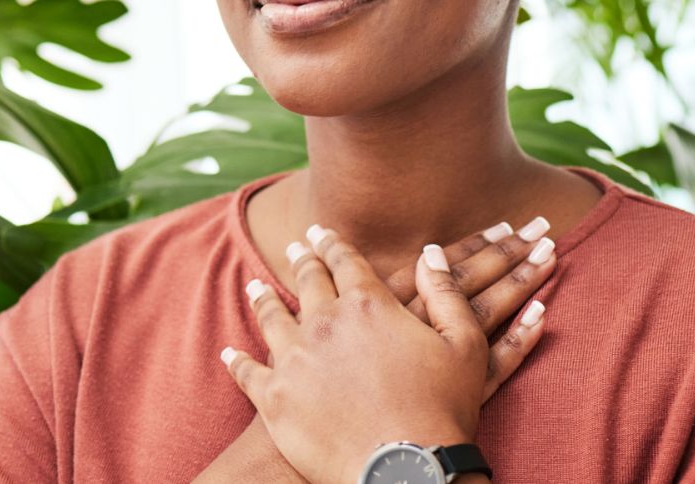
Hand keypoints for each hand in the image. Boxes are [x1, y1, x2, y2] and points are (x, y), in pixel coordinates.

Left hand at [220, 224, 550, 483]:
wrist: (404, 470)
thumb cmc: (442, 411)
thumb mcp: (464, 345)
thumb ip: (446, 294)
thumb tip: (430, 253)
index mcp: (368, 304)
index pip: (345, 262)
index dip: (333, 244)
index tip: (322, 233)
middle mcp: (324, 322)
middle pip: (307, 282)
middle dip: (302, 261)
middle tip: (295, 248)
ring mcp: (294, 359)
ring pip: (271, 318)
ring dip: (264, 300)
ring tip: (256, 288)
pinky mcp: (274, 398)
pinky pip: (248, 372)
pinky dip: (237, 362)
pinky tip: (230, 354)